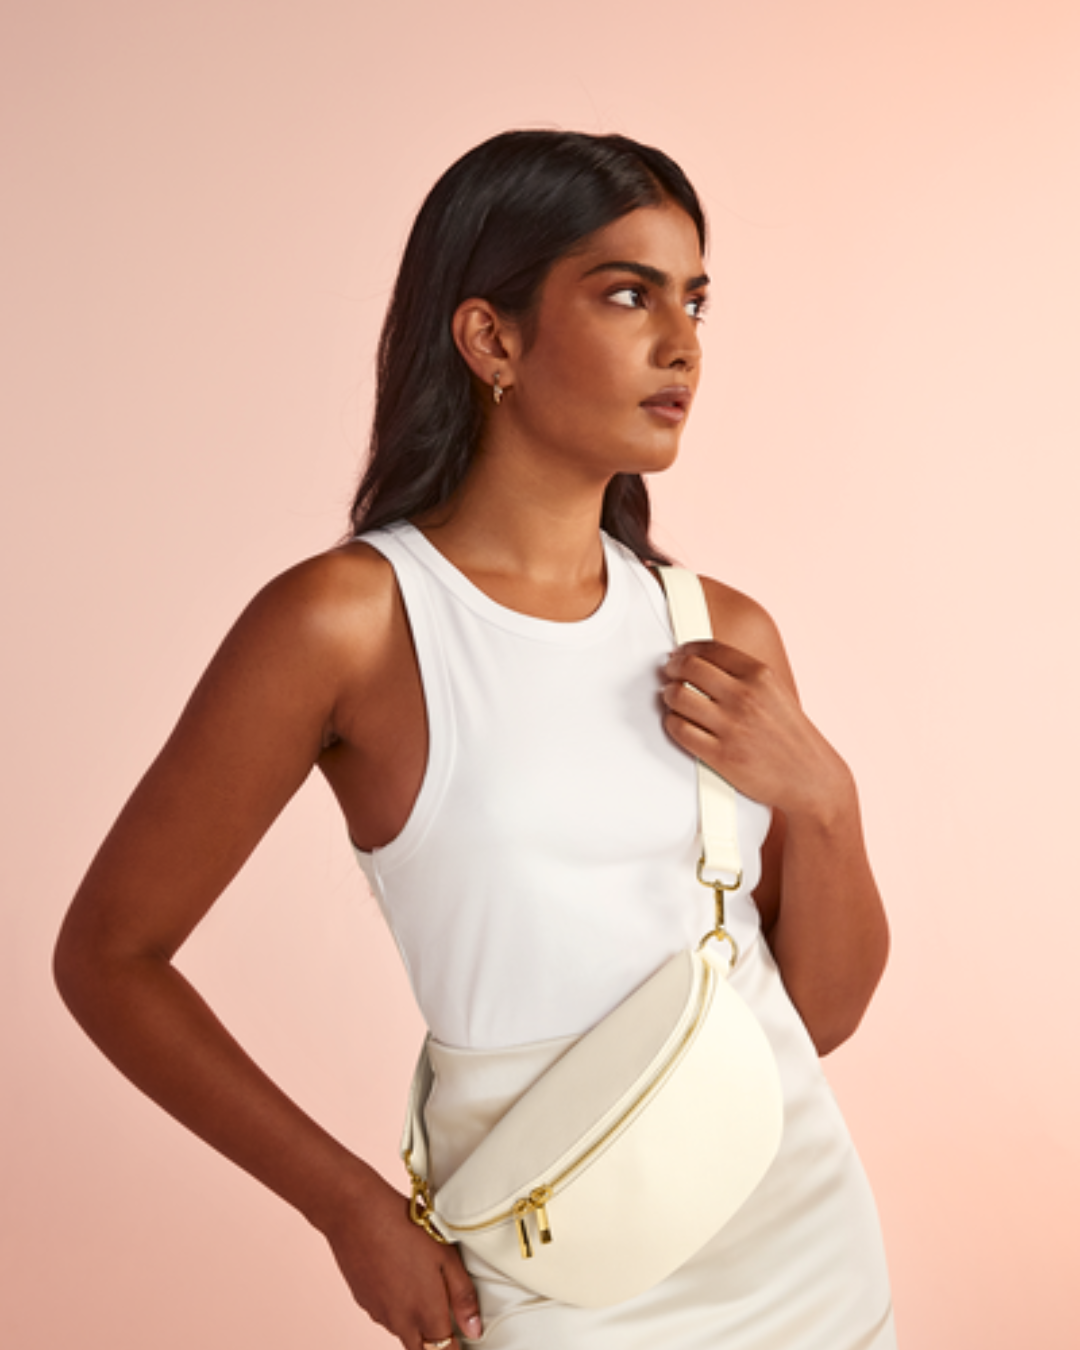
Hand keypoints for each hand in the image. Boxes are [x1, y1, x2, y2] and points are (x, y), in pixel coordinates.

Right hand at [319, 1169, 481, 1348]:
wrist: (356, 1213)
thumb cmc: (405, 1228)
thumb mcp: (446, 1256)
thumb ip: (462, 1296)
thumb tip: (474, 1330)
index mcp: (425, 1314)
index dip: (455, 1349)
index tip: (463, 1339)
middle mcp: (400, 1322)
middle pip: (421, 1349)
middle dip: (435, 1343)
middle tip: (446, 1319)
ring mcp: (378, 1313)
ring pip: (402, 1331)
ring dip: (415, 1323)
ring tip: (421, 1285)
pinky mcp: (363, 1301)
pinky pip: (384, 1314)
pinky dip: (395, 1306)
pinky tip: (398, 1276)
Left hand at [660, 640, 851, 821]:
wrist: (811, 778)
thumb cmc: (791, 736)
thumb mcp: (776, 692)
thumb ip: (744, 675)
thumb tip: (703, 661)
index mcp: (760, 675)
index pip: (709, 649)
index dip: (686, 649)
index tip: (679, 654)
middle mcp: (745, 696)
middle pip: (689, 667)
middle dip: (672, 668)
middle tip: (670, 674)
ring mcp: (731, 726)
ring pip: (678, 697)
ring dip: (668, 695)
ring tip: (672, 699)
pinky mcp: (720, 755)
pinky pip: (679, 729)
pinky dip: (672, 723)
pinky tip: (679, 722)